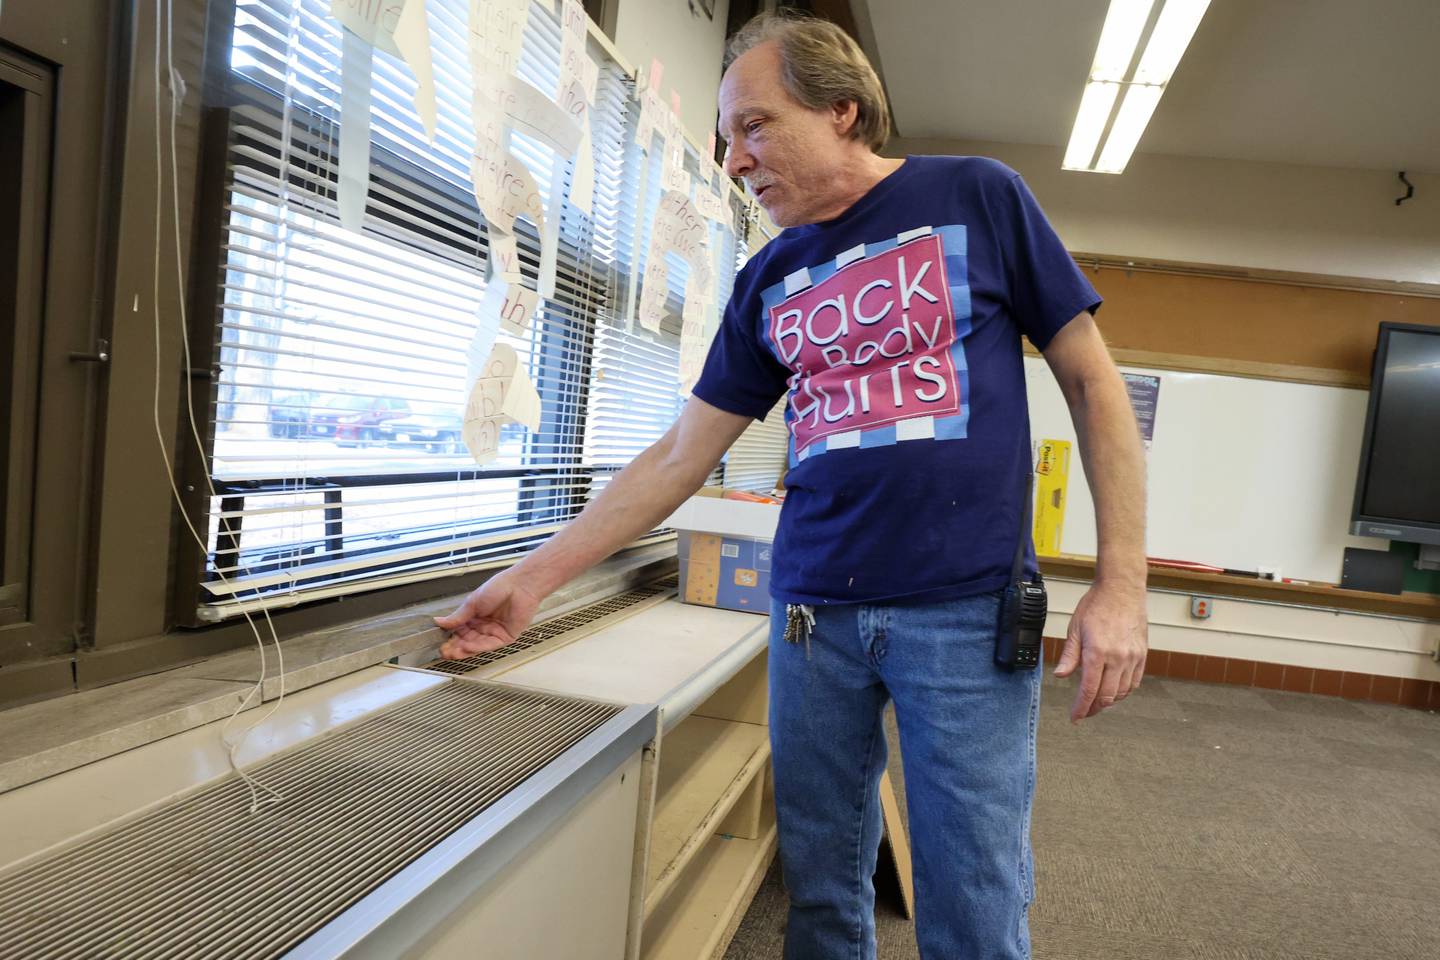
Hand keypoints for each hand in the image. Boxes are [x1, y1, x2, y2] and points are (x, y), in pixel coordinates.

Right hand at [433, 571, 542, 659]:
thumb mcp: (472, 602)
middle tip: (444, 652)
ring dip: (464, 650)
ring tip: (453, 652)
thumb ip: (457, 616)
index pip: (459, 631)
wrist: (519, 585)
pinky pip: (490, 645)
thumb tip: (439, 621)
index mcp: (475, 616)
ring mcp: (495, 632)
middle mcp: (484, 625)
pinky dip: (478, 647)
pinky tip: (467, 647)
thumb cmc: (500, 587)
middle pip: (467, 641)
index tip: (440, 644)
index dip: (450, 638)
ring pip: (477, 645)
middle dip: (455, 647)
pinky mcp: (506, 637)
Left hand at [1052, 583, 1147, 722]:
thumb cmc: (1096, 605)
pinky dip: (1124, 691)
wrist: (1122, 589)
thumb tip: (1060, 675)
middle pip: (1107, 696)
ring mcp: (1133, 657)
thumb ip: (1070, 655)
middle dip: (1094, 708)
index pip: (1089, 690)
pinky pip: (1135, 682)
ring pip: (1122, 692)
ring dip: (1109, 701)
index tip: (1075, 717)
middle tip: (1083, 712)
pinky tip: (1114, 691)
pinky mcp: (1142, 655)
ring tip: (1096, 702)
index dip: (1081, 708)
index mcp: (1097, 652)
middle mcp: (1118, 658)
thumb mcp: (1075, 628)